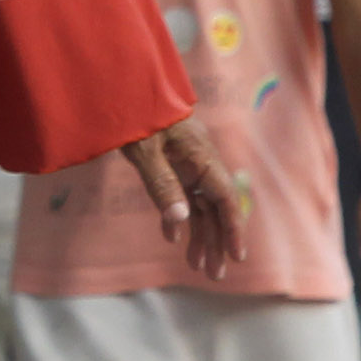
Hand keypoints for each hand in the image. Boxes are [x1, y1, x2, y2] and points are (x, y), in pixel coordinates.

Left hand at [121, 116, 246, 282]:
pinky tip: (172, 238)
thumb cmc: (138, 112)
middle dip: (215, 241)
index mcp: (202, 157)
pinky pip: (180, 194)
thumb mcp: (146, 150)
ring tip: (196, 266)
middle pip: (214, 207)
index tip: (236, 256)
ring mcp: (186, 163)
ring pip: (199, 204)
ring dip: (198, 234)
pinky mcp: (171, 163)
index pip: (225, 198)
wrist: (124, 85)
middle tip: (214, 275)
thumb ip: (161, 183)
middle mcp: (200, 162)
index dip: (233, 228)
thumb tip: (180, 220)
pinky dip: (177, 217)